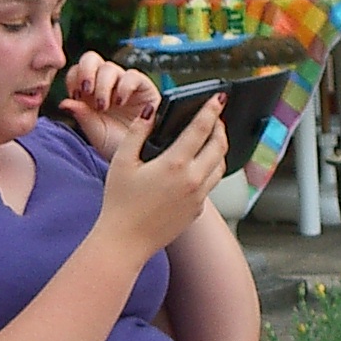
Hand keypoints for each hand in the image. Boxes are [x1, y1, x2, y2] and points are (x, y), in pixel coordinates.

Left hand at [59, 51, 159, 158]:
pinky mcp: (144, 87)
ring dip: (103, 85)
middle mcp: (106, 84)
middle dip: (86, 71)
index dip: (73, 78)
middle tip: (86, 91)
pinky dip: (124, 86)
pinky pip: (132, 76)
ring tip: (103, 106)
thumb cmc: (117, 146)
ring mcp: (124, 84)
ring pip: (109, 68)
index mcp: (90, 93)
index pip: (77, 71)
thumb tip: (63, 102)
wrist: (142, 158)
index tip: (75, 96)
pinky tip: (120, 102)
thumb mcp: (96, 132)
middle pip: (91, 59)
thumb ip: (81, 115)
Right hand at [97, 91, 226, 256]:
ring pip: (220, 166)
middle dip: (220, 127)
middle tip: (216, 117)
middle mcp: (192, 180)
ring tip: (211, 139)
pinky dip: (210, 169)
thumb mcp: (122, 161)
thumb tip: (151, 111)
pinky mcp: (197, 210)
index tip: (218, 98)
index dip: (211, 110)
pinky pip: (211, 184)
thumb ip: (137, 132)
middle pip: (219, 146)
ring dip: (219, 149)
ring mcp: (198, 197)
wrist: (125, 242)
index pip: (201, 129)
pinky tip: (198, 166)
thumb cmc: (119, 204)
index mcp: (174, 164)